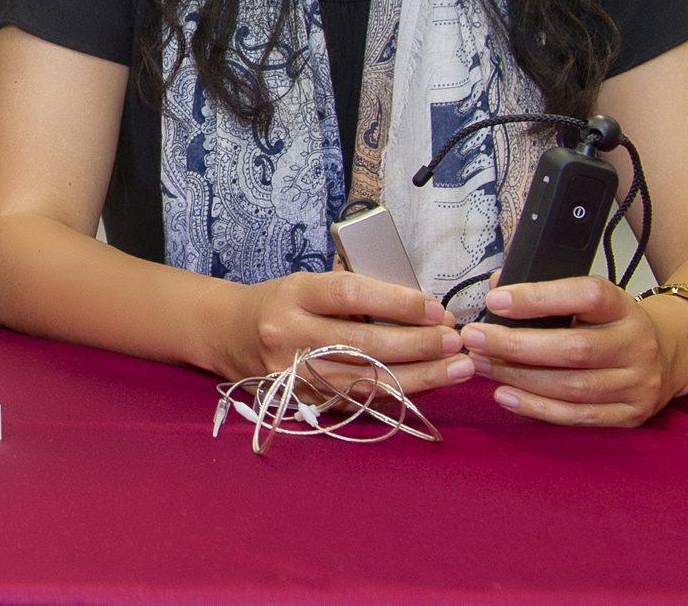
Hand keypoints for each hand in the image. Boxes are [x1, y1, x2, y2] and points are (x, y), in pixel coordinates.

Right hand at [229, 270, 468, 392]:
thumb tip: (422, 311)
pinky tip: (429, 387)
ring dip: (420, 376)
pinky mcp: (304, 401)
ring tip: (458, 368)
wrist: (229, 334)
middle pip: (363, 342)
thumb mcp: (308, 285)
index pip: (350, 295)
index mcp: (293, 295)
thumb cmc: (281, 304)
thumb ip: (357, 296)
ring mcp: (295, 374)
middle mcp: (289, 335)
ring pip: (366, 380)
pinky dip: (398, 395)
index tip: (436, 309)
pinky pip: (359, 401)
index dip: (398, 302)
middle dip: (419, 344)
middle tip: (457, 341)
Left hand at [462, 278, 687, 425]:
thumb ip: (544, 291)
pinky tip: (505, 395)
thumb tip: (496, 287)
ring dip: (518, 377)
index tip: (495, 300)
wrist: (666, 355)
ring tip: (480, 364)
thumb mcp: (587, 300)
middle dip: (514, 344)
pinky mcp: (630, 416)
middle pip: (573, 348)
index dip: (538, 298)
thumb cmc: (609, 324)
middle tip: (474, 338)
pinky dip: (536, 407)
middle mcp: (636, 346)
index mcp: (623, 307)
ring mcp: (637, 384)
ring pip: (572, 386)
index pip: (586, 296)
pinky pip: (578, 416)